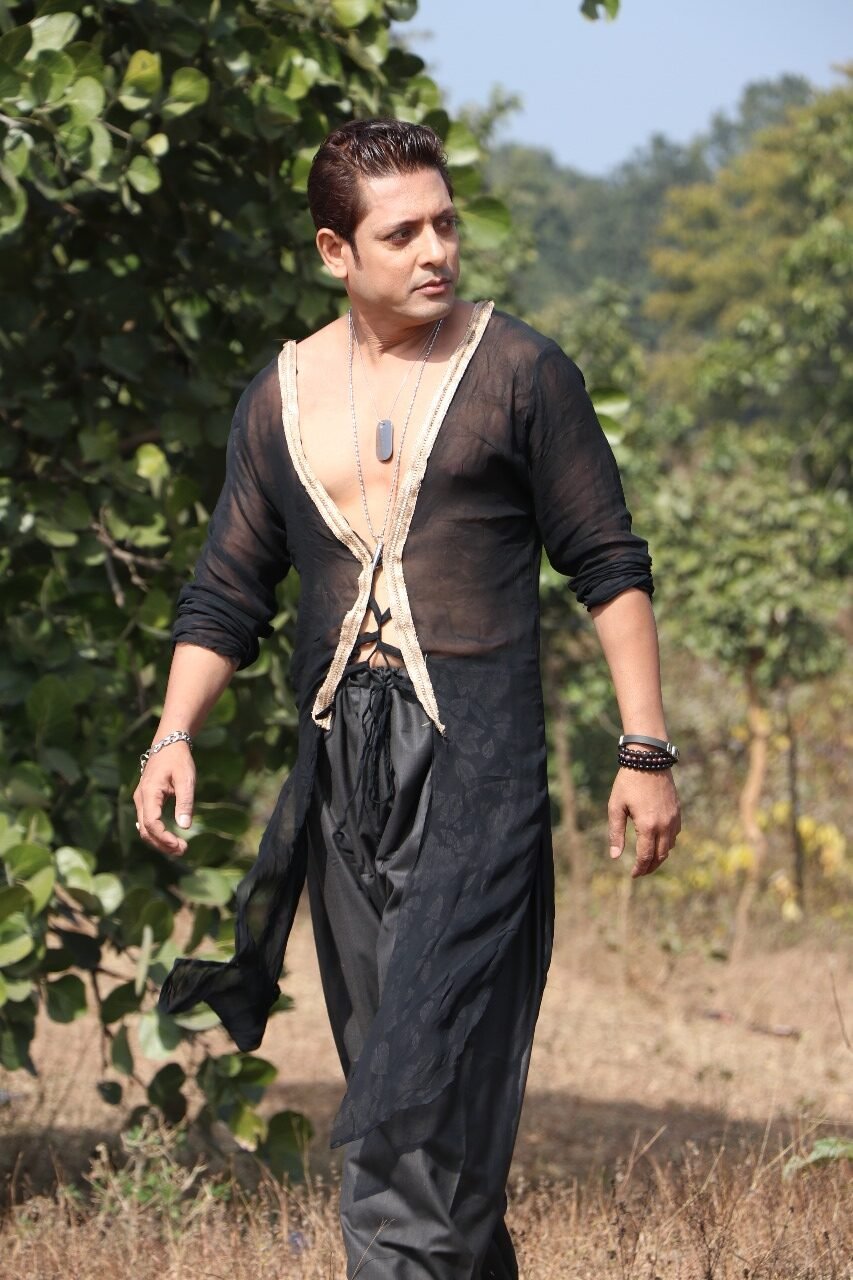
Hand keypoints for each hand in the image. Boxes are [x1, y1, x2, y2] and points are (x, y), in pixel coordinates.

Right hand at [133, 745, 195, 855]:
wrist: (168, 743)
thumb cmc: (178, 760)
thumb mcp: (186, 779)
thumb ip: (185, 802)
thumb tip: (185, 827)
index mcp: (149, 792)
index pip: (151, 823)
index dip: (164, 837)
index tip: (179, 845)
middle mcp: (140, 798)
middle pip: (145, 830)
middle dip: (162, 844)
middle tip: (183, 850)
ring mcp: (141, 800)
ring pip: (144, 828)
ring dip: (160, 841)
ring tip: (179, 848)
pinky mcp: (146, 800)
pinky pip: (147, 822)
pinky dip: (157, 833)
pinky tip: (170, 839)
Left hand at [607, 763, 680, 877]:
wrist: (649, 759)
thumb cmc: (628, 782)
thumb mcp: (616, 806)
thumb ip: (616, 833)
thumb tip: (615, 857)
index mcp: (647, 825)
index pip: (645, 856)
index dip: (639, 868)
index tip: (633, 875)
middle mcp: (664, 825)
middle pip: (660, 856)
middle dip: (650, 867)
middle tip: (640, 872)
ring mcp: (673, 819)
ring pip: (670, 847)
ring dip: (660, 857)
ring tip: (648, 860)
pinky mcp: (677, 812)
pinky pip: (675, 835)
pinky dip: (667, 843)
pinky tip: (658, 842)